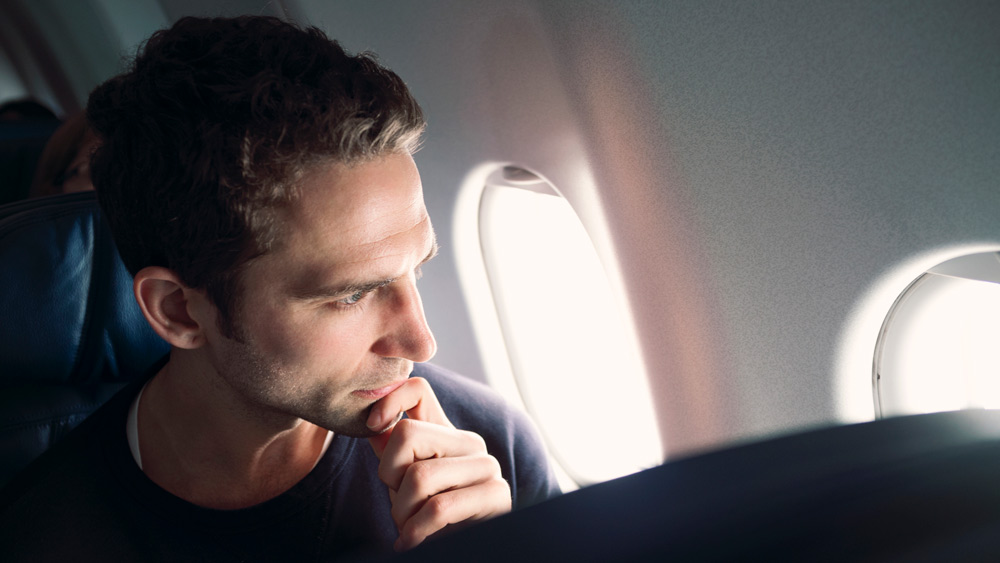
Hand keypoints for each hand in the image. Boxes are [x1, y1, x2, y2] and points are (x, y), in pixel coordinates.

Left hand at [366, 377, 511, 550]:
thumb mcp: (404, 484)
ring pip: (419, 476)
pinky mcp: (496, 493)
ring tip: (408, 528)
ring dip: (401, 513)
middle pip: (407, 434)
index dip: (389, 399)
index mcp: (445, 433)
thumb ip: (392, 454)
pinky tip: (412, 541)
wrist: (460, 549)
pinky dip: (415, 531)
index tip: (372, 426)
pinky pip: (439, 508)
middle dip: (389, 476)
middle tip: (398, 505)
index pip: (418, 389)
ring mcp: (486, 465)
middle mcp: (469, 442)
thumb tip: (374, 427)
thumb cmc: (428, 521)